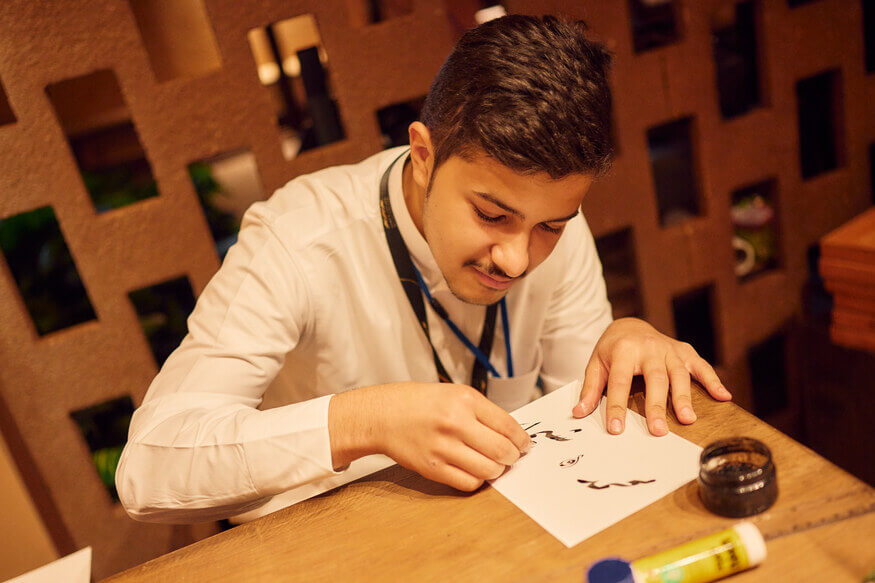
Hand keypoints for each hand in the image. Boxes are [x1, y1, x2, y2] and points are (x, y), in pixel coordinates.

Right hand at [329, 382, 531, 490]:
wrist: (383, 415)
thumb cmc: (420, 403)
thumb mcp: (454, 394)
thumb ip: (482, 412)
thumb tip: (511, 435)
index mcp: (465, 399)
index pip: (508, 426)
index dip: (522, 440)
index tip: (524, 446)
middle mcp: (455, 422)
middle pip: (502, 451)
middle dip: (512, 457)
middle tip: (511, 457)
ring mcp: (443, 447)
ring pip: (488, 470)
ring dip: (496, 470)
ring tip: (493, 464)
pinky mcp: (433, 468)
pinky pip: (468, 482)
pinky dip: (478, 480)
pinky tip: (475, 471)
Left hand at [572, 318, 731, 435]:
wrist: (629, 325)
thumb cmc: (612, 350)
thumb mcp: (596, 364)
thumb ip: (591, 388)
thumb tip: (579, 413)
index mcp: (624, 350)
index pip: (620, 382)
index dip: (617, 406)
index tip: (616, 429)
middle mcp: (650, 348)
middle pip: (655, 378)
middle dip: (657, 405)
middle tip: (658, 431)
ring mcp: (669, 349)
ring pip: (679, 374)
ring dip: (684, 397)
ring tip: (688, 420)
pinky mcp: (684, 352)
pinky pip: (701, 366)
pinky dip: (713, 380)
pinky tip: (723, 396)